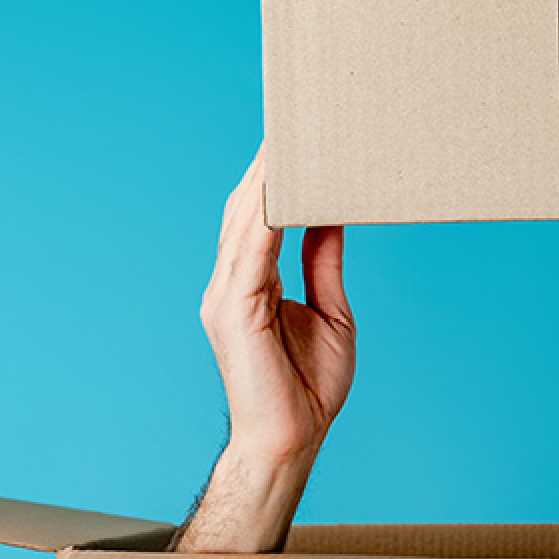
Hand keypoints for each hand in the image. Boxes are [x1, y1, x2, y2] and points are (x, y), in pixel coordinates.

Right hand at [174, 144, 354, 552]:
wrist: (290, 442)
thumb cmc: (307, 387)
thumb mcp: (330, 310)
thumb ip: (322, 261)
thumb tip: (333, 213)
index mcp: (249, 282)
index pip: (258, 214)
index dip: (273, 174)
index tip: (296, 135)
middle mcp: (230, 282)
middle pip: (247, 207)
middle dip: (268, 163)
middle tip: (295, 116)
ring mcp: (225, 295)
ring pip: (245, 220)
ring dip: (266, 177)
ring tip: (290, 136)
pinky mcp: (232, 310)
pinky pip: (250, 250)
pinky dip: (265, 214)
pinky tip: (282, 185)